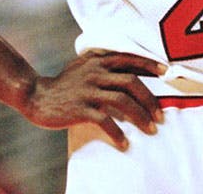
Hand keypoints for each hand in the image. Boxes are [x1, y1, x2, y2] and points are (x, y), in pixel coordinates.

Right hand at [22, 50, 166, 149]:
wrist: (35, 96)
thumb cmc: (64, 82)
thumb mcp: (82, 65)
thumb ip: (102, 61)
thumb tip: (130, 64)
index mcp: (98, 61)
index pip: (129, 59)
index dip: (149, 65)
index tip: (166, 72)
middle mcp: (95, 73)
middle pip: (131, 82)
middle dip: (150, 99)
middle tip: (160, 115)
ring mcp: (87, 90)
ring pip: (122, 101)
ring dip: (140, 116)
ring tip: (151, 129)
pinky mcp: (80, 108)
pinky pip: (105, 120)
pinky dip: (117, 132)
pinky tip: (124, 142)